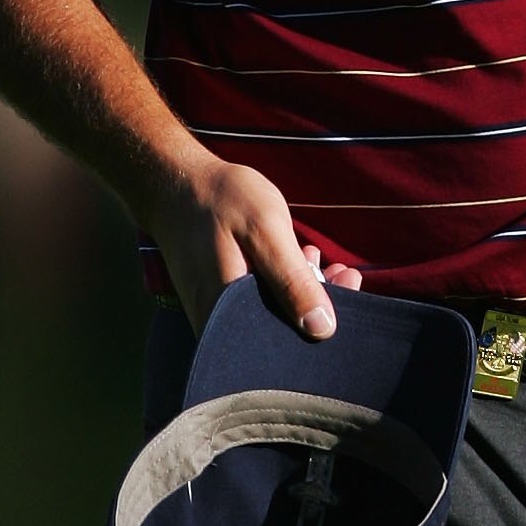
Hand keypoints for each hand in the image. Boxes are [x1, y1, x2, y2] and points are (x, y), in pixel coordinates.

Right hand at [145, 150, 362, 340]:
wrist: (176, 183)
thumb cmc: (220, 201)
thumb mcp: (265, 232)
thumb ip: (292, 281)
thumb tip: (322, 329)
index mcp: (227, 316)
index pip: (285, 342)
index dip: (323, 322)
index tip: (349, 288)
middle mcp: (219, 325)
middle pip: (281, 331)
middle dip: (318, 304)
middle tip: (342, 273)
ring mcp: (218, 314)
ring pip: (271, 314)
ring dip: (302, 290)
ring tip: (319, 259)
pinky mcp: (220, 301)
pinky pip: (258, 302)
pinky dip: (282, 284)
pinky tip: (299, 260)